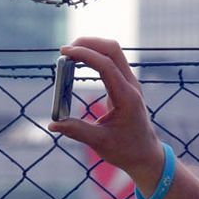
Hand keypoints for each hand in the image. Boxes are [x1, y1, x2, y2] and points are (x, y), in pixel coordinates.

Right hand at [46, 36, 169, 195]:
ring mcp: (130, 83)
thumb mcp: (100, 143)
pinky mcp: (126, 85)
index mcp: (126, 97)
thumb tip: (53, 124)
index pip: (106, 66)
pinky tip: (80, 62)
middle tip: (65, 49)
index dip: (85, 55)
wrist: (146, 155)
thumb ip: (76, 131)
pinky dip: (96, 56)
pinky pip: (112, 61)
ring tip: (70, 54)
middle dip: (89, 43)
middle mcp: (131, 85)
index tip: (64, 53)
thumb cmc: (126, 150)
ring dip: (92, 47)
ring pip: (114, 52)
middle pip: (113, 50)